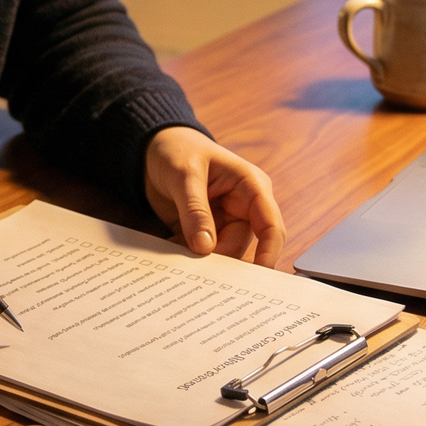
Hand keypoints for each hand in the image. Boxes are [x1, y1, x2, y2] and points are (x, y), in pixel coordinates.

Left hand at [143, 127, 285, 266]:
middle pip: (241, 245)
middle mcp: (242, 207)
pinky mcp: (204, 230)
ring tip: (178, 258)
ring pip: (220, 252)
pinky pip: (200, 252)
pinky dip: (186, 256)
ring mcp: (223, 220)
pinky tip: (170, 251)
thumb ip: (195, 211)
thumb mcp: (185, 175)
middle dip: (220, 259)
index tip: (257, 276)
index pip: (271, 226)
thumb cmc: (178, 149)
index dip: (269, 253)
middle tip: (199, 272)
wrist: (154, 148)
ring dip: (199, 259)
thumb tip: (205, 247)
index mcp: (251, 187)